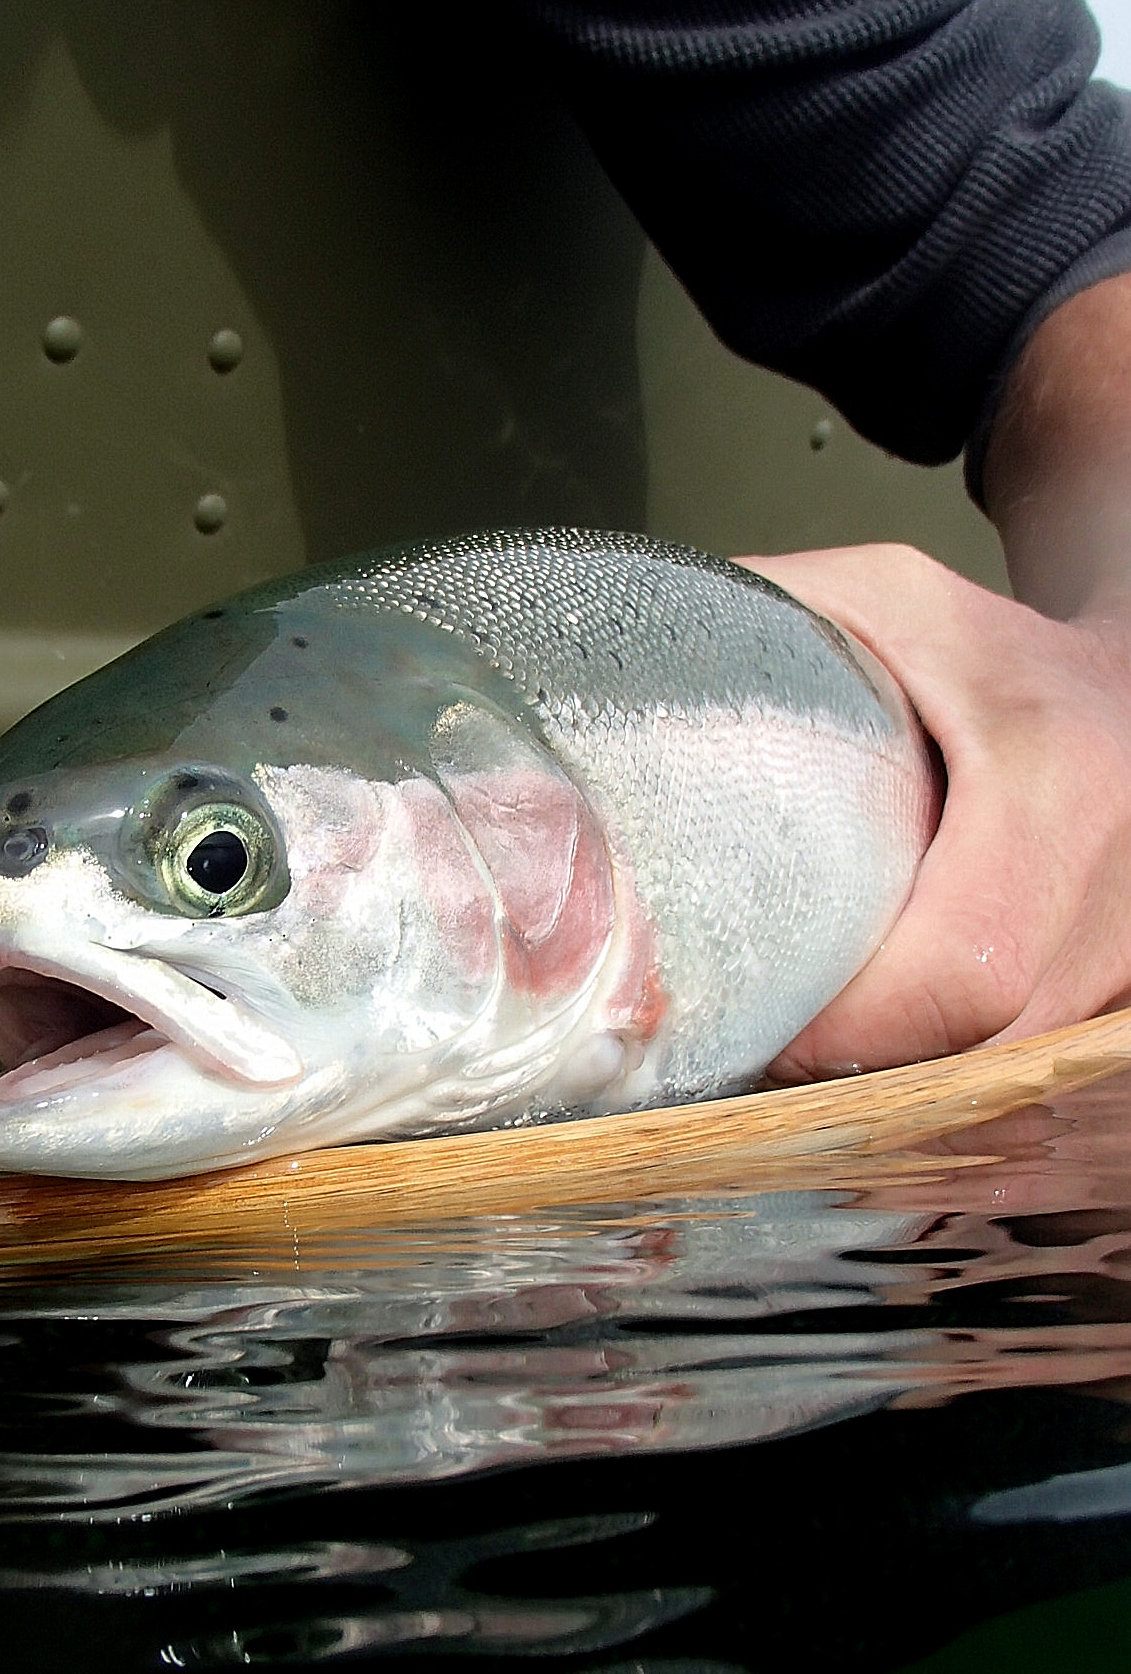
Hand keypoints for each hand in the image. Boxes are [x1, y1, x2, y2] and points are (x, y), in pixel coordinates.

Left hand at [735, 543, 1130, 1083]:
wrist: (1130, 683)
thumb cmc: (988, 646)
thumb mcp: (885, 601)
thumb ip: (765, 620)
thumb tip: (606, 675)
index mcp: (1057, 783)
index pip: (963, 971)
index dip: (855, 1028)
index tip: (761, 1030)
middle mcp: (1120, 889)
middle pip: (984, 1050)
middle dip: (862, 1073)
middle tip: (756, 1055)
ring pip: (1012, 1075)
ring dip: (907, 1083)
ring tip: (803, 1058)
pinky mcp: (1125, 992)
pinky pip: (1034, 1068)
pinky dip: (955, 1074)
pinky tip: (883, 1056)